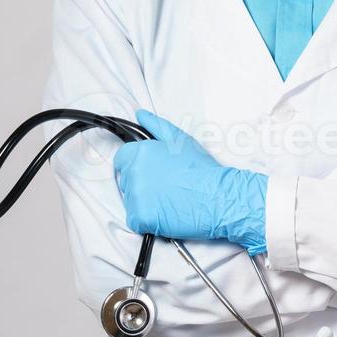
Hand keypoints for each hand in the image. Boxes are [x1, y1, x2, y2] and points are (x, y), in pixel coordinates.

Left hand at [113, 109, 267, 254]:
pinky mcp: (140, 218)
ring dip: (145, 202)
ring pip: (131, 201)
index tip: (151, 171)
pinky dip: (148, 220)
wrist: (215, 196)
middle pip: (127, 180)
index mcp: (140, 152)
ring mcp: (135, 197)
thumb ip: (155, 125)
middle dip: (142, 183)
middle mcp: (133, 173)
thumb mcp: (180, 139)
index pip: (122, 159)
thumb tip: (140, 115)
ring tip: (169, 199)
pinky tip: (165, 213)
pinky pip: (136, 220)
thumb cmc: (200, 168)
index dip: (137, 165)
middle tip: (166, 186)